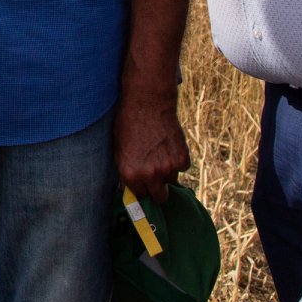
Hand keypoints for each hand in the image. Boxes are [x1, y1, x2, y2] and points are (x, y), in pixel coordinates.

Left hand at [113, 83, 188, 201]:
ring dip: (168, 171)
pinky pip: (182, 167)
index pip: (140, 196)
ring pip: (172, 179)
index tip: (144, 185)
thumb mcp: (119, 150)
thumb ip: (126, 172)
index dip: (142, 189)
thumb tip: (131, 188)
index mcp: (130, 175)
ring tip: (160, 151)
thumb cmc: (128, 124)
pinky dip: (178, 159)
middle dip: (158, 189)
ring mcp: (168, 168)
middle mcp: (149, 175)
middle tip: (156, 177)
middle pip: (160, 198)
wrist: (147, 104)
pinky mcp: (182, 159)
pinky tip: (169, 144)